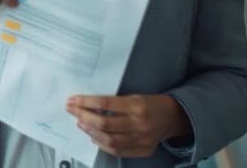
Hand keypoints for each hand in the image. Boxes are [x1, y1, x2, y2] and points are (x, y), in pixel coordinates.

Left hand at [65, 94, 191, 157]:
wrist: (174, 118)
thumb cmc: (151, 103)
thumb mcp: (135, 96)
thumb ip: (115, 102)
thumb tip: (89, 106)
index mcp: (137, 106)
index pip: (105, 103)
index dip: (86, 102)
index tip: (73, 100)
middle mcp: (139, 124)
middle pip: (104, 123)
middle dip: (83, 116)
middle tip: (72, 111)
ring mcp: (141, 140)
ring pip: (109, 139)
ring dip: (90, 131)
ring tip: (80, 123)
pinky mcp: (143, 150)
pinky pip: (118, 150)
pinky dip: (102, 144)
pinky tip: (93, 136)